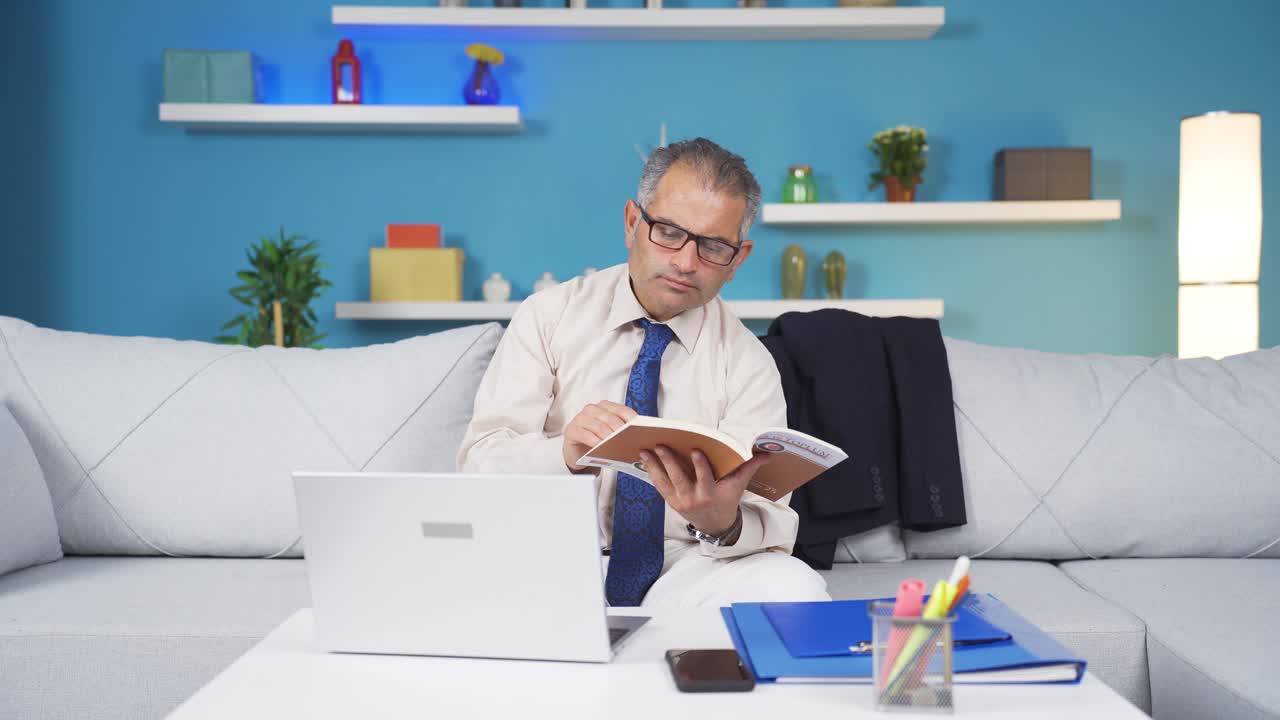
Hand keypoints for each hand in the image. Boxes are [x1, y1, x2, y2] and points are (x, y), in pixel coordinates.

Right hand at [562, 400, 636, 470]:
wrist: (577, 452)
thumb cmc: (597, 440)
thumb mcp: (610, 434)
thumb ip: (621, 430)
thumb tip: (639, 435)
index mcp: (605, 406)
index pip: (622, 410)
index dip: (632, 419)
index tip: (641, 429)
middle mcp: (592, 409)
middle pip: (611, 419)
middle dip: (622, 431)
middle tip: (630, 441)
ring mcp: (580, 418)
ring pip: (599, 427)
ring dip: (609, 438)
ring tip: (618, 446)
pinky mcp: (571, 430)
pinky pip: (585, 435)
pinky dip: (595, 442)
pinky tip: (602, 448)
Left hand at [641, 446, 773, 537]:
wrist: (714, 523)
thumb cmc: (727, 498)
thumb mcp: (738, 485)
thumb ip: (749, 467)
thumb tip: (767, 453)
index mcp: (711, 494)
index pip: (706, 479)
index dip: (700, 465)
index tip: (696, 450)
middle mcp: (694, 499)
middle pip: (680, 479)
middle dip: (670, 462)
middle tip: (661, 445)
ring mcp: (680, 501)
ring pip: (665, 481)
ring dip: (654, 465)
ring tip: (645, 449)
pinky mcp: (670, 501)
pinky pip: (659, 485)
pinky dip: (651, 472)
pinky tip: (645, 458)